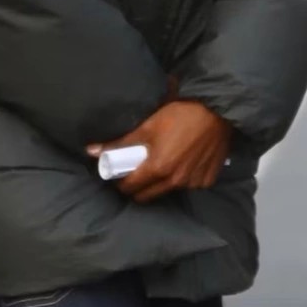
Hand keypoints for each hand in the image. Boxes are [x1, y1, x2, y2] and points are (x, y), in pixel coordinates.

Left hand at [88, 100, 232, 202]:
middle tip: (137, 172)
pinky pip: (188, 186)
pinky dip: (182, 178)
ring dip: (160, 183)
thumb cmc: (180, 114)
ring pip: (167, 191)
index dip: (121, 183)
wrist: (217, 110)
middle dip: (138, 188)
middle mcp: (176, 181)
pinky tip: (183, 162)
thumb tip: (90, 152)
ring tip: (162, 163)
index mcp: (158, 169)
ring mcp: (193, 183)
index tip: (120, 174)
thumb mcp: (147, 126)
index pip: (130, 189)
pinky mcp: (207, 180)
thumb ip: (119, 143)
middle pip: (147, 196)